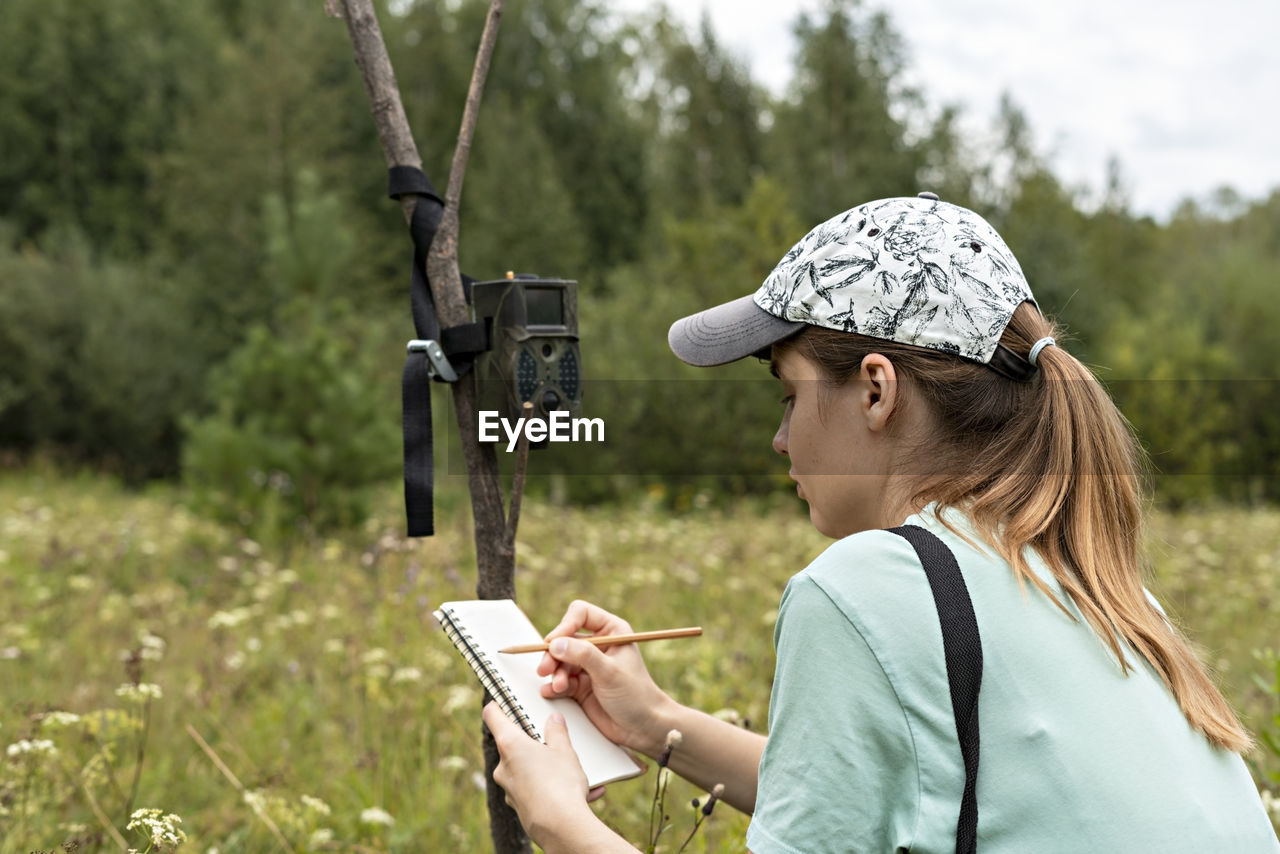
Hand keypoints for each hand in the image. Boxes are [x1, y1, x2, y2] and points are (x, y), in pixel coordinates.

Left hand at [483, 703, 602, 843]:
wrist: (561, 828)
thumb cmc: (560, 784)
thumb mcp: (565, 751)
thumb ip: (557, 732)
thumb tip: (554, 720)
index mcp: (510, 745)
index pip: (492, 715)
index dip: (498, 704)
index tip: (503, 699)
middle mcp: (503, 766)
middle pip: (512, 744)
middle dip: (533, 741)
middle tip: (553, 738)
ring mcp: (509, 789)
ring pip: (527, 769)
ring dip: (547, 767)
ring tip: (578, 771)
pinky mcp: (519, 806)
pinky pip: (536, 790)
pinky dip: (554, 788)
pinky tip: (584, 792)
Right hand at [538, 600, 673, 756]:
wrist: (643, 728)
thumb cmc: (636, 696)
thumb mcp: (610, 672)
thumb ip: (583, 655)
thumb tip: (555, 643)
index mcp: (611, 631)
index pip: (580, 614)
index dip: (565, 625)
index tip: (554, 643)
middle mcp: (598, 645)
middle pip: (565, 638)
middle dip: (554, 654)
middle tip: (546, 669)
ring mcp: (588, 666)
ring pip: (560, 660)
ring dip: (555, 672)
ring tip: (559, 686)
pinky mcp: (581, 685)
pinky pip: (560, 680)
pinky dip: (554, 685)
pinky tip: (551, 692)